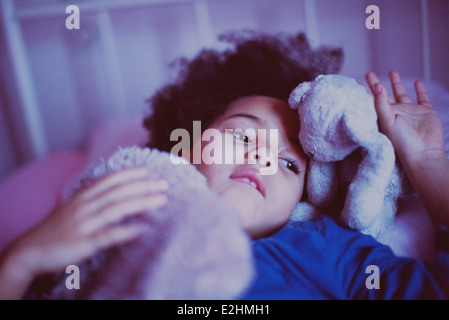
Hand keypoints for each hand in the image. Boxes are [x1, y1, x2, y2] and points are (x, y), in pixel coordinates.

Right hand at [6, 167, 168, 277]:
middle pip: (118, 192)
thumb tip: (119, 192)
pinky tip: (142, 230)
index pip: (109, 180)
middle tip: (165, 184)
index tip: (147, 171)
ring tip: (162, 201)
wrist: (30, 250)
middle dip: (144, 186)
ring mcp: (84, 224)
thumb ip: (94, 197)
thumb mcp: (73, 206)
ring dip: (141, 203)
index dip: (129, 174)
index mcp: (82, 196)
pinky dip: (125, 232)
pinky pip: (107, 236)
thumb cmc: (56, 228)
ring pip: (116, 209)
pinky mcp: (83, 243)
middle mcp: (84, 206)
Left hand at [365, 71, 444, 165]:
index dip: (366, 92)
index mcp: (385, 116)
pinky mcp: (426, 112)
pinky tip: (417, 82)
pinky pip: (422, 98)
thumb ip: (381, 104)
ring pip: (402, 94)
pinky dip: (420, 90)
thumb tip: (377, 86)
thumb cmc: (402, 143)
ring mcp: (411, 112)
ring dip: (397, 84)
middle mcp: (396, 113)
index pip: (373, 101)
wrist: (423, 154)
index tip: (358, 83)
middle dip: (377, 85)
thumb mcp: (387, 122)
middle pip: (385, 95)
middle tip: (369, 73)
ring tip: (392, 72)